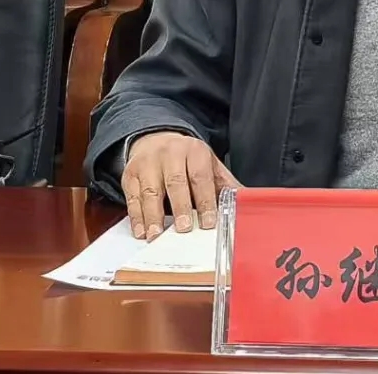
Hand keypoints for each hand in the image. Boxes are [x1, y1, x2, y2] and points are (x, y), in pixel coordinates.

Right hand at [122, 131, 240, 240]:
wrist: (157, 140)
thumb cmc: (187, 160)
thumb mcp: (209, 166)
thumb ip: (225, 185)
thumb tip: (248, 204)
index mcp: (195, 151)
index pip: (201, 177)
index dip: (205, 200)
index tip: (208, 222)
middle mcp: (170, 154)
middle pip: (175, 182)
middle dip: (180, 207)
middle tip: (184, 229)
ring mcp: (148, 163)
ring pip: (150, 191)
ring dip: (152, 216)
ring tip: (156, 236)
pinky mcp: (130, 174)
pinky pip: (132, 197)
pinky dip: (136, 216)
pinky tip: (141, 231)